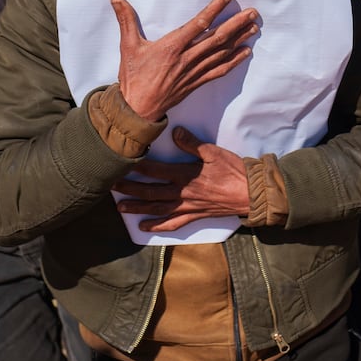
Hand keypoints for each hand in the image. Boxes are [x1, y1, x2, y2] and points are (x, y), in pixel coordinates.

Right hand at [113, 0, 256, 122]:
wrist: (138, 109)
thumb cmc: (133, 77)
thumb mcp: (128, 46)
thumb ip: (126, 20)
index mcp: (172, 47)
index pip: (197, 24)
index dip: (214, 10)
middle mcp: (187, 58)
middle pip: (217, 38)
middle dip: (236, 24)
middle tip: (253, 13)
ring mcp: (194, 71)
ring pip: (221, 53)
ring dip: (240, 39)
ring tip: (254, 28)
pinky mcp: (196, 82)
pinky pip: (219, 70)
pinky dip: (234, 61)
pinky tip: (246, 52)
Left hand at [113, 127, 251, 230]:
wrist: (249, 194)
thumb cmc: (233, 171)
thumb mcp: (214, 152)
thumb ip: (192, 144)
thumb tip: (175, 132)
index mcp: (186, 175)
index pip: (156, 171)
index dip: (138, 168)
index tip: (121, 164)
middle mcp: (183, 193)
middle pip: (151, 192)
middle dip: (130, 189)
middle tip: (112, 187)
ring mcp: (187, 206)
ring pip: (158, 209)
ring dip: (138, 209)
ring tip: (121, 208)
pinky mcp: (194, 215)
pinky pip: (173, 224)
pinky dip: (157, 226)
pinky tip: (144, 227)